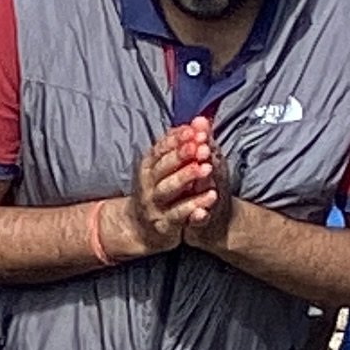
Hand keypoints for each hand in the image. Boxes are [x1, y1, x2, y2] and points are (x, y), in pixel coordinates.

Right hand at [119, 120, 220, 255]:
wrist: (140, 229)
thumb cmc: (158, 192)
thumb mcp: (166, 167)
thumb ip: (184, 144)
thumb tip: (201, 120)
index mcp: (148, 167)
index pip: (160, 149)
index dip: (177, 139)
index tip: (193, 130)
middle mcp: (147, 184)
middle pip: (163, 167)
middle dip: (182, 156)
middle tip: (201, 147)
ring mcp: (154, 205)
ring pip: (169, 190)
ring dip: (187, 178)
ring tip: (207, 169)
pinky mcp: (164, 224)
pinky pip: (179, 214)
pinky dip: (194, 207)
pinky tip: (210, 198)